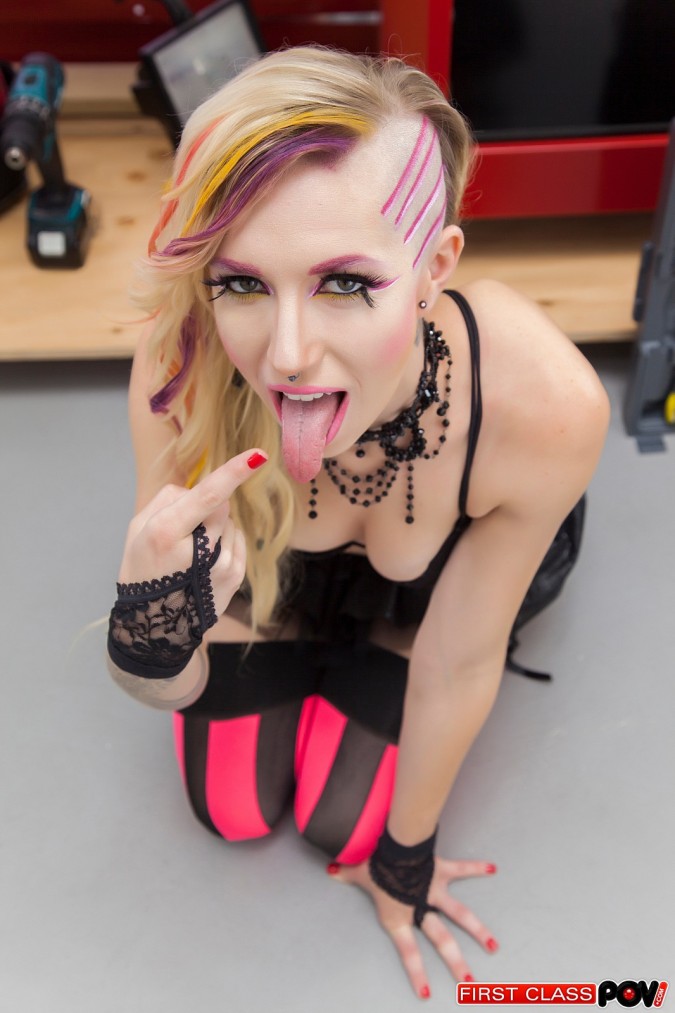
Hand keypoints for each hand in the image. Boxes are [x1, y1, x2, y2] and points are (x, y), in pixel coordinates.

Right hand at [118, 449, 267, 616]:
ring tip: (190, 554)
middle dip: (205, 509)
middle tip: (182, 533)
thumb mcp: (137, 528)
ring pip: (229, 522)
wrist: (154, 624)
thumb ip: (169, 499)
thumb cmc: (142, 568)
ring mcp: (220, 565)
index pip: (208, 495)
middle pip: (219, 505)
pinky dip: (223, 542)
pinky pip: (237, 539)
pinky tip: (204, 562)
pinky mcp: (234, 577)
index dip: (234, 472)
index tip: (258, 455)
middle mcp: (198, 550)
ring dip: (214, 528)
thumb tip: (206, 489)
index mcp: (166, 532)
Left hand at [327, 855, 497, 998]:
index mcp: (399, 917)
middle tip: (469, 981)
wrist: (394, 847)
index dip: (416, 973)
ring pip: (460, 915)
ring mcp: (434, 891)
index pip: (408, 952)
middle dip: (456, 962)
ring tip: (494, 946)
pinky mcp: (442, 871)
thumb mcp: (357, 873)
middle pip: (441, 940)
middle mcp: (419, 908)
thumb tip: (331, 870)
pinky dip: (478, 868)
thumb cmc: (374, 863)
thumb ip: (346, 875)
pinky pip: (462, 869)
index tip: (425, 994)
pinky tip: (493, 868)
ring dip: (478, 930)